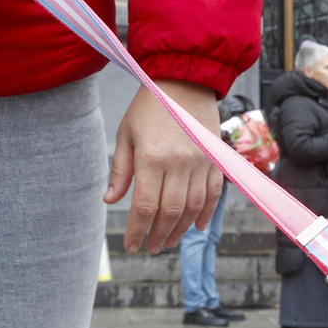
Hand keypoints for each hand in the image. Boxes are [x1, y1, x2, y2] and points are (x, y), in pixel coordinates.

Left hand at [104, 80, 224, 253]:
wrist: (186, 81)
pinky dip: (207, 213)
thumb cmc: (150, 106)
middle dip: (158, 234)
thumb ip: (121, 170)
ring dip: (181, 229)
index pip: (144, 205)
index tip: (131, 245)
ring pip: (193, 207)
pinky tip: (197, 227)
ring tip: (168, 241)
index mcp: (151, 157)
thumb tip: (111, 201)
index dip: (137, 230)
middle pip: (170, 211)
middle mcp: (179, 163)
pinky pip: (214, 194)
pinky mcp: (216, 160)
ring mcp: (201, 162)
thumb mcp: (126, 134)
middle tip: (150, 247)